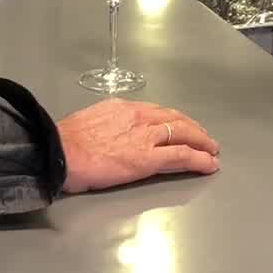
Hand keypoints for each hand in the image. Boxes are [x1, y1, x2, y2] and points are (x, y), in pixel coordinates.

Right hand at [58, 99, 220, 192]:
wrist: (60, 151)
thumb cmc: (66, 142)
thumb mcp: (90, 122)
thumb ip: (107, 125)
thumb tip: (109, 133)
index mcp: (123, 108)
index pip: (157, 112)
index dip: (174, 120)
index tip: (180, 126)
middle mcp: (139, 117)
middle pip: (175, 119)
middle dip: (193, 129)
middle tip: (205, 139)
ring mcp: (146, 137)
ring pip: (184, 134)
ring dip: (202, 143)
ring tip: (212, 151)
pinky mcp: (148, 158)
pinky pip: (181, 156)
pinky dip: (198, 159)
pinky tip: (209, 164)